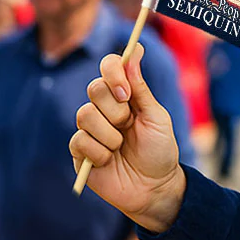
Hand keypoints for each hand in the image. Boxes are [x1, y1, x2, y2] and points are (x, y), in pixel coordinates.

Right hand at [69, 44, 186, 232]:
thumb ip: (141, 88)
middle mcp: (103, 109)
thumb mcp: (157, 118)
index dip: (112, 72)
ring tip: (121, 148)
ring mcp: (90, 129)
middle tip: (128, 125)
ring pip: (84, 116)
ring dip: (110, 135)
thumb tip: (134, 51)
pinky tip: (109, 161)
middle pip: (94, 89)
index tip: (125, 91)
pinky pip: (80, 141)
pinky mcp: (79, 151)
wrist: (156, 187)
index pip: (108, 67)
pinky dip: (100, 153)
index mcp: (124, 97)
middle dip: (115, 110)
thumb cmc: (160, 152)